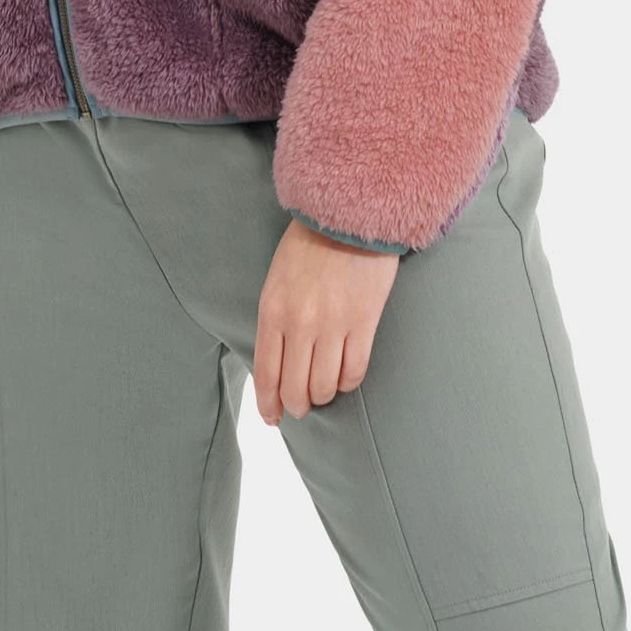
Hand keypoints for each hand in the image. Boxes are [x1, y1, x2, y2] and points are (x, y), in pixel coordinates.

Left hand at [253, 218, 399, 425]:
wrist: (347, 212)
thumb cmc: (309, 244)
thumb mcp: (277, 279)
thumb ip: (276, 320)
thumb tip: (278, 363)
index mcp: (273, 310)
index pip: (266, 374)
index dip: (269, 404)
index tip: (273, 418)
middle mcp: (300, 323)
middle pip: (296, 389)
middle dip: (297, 405)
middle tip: (302, 406)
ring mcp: (334, 324)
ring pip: (326, 387)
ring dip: (323, 395)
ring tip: (324, 389)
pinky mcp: (364, 321)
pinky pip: (354, 371)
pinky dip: (348, 381)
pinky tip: (345, 375)